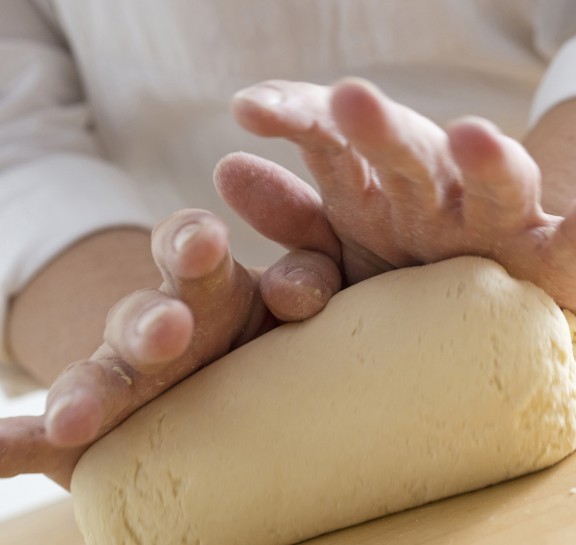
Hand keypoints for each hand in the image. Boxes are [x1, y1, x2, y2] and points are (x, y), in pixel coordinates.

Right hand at [0, 208, 339, 486]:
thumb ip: (309, 280)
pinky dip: (16, 445)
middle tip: (168, 332)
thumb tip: (302, 296)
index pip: (189, 247)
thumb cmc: (269, 329)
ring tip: (74, 419)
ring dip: (87, 393)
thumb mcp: (296, 295)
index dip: (191, 241)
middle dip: (150, 323)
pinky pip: (45, 439)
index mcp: (208, 285)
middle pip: (142, 316)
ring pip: (99, 380)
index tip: (205, 241)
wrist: (229, 384)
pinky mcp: (97, 433)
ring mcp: (125, 380)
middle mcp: (160, 326)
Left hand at [217, 78, 575, 342]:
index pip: (334, 146)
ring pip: (497, 184)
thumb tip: (225, 169)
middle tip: (350, 101)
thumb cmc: (413, 279)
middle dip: (381, 129)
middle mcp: (438, 198)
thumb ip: (293, 220)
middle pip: (408, 155)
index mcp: (380, 196)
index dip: (298, 120)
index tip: (251, 109)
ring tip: (476, 135)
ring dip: (489, 158)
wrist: (503, 316)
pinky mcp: (562, 260)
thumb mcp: (349, 250)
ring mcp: (502, 225)